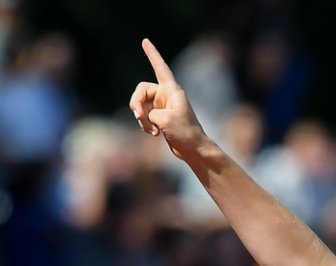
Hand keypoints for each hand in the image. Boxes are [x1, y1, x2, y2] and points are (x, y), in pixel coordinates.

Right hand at [128, 38, 207, 160]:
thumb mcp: (165, 120)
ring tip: (151, 131)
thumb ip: (149, 112)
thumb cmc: (185, 133)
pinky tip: (154, 134)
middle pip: (140, 91)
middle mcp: (166, 95)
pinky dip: (144, 125)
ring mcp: (162, 106)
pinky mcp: (159, 117)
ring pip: (140, 105)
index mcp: (172, 91)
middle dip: (136, 104)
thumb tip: (146, 116)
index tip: (145, 41)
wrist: (194, 150)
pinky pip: (143, 116)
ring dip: (141, 119)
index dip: (152, 54)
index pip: (160, 68)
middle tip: (139, 118)